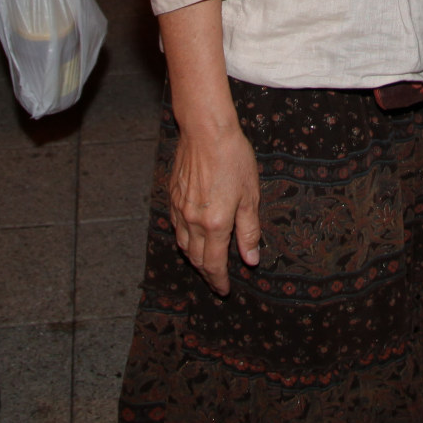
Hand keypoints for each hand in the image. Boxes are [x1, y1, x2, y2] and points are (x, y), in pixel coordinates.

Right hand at [168, 121, 262, 295]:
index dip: (219, 280)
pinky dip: (184, 239)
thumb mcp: (250, 195)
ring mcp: (179, 209)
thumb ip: (249, 230)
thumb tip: (251, 259)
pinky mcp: (172, 197)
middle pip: (196, 259)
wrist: (206, 131)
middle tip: (215, 281)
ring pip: (183, 245)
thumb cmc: (233, 159)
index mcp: (215, 224)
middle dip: (206, 273)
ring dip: (194, 258)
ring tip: (205, 263)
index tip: (224, 290)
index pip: (214, 264)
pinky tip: (191, 237)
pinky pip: (176, 227)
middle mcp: (193, 221)